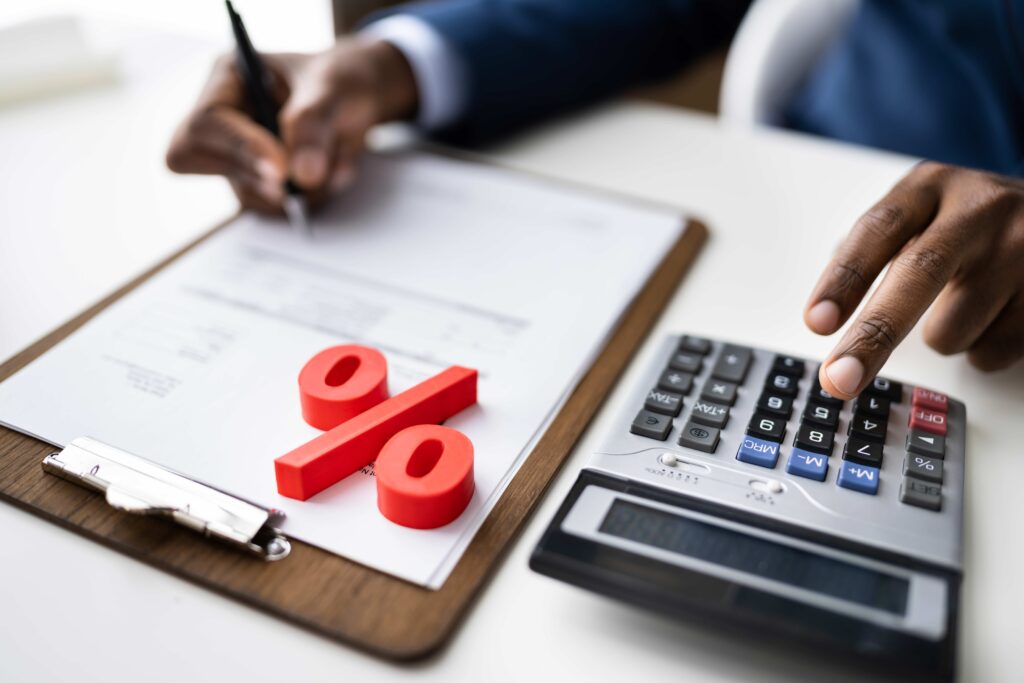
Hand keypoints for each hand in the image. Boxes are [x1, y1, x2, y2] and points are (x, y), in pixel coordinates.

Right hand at [166, 39, 416, 211]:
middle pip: (194, 159)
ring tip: (336, 160)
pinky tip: (332, 171)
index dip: (239, 150)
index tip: (282, 170)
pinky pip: (271, 205)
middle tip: (302, 177)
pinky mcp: (259, 180)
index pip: (205, 122)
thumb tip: (301, 174)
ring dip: (295, 190)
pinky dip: (309, 198)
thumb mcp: (335, 87)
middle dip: (254, 174)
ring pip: (243, 192)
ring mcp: (237, 152)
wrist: (362, 97)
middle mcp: (223, 117)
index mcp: (228, 78)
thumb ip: (314, 123)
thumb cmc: (342, 78)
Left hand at [804, 162, 1023, 398]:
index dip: (845, 279)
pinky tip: (996, 314)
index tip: (817, 322)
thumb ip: (874, 250)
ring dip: (941, 336)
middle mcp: (979, 210)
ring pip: (951, 329)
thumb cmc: (972, 223)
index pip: (879, 231)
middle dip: (873, 335)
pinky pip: (989, 351)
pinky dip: (979, 348)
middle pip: (918, 275)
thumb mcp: (923, 211)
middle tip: (839, 378)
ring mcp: (1023, 249)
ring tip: (965, 302)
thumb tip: (824, 312)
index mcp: (931, 187)